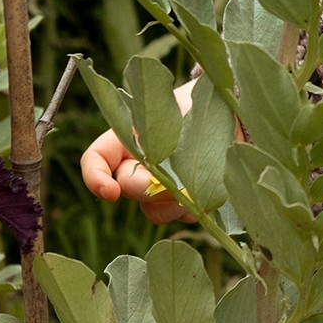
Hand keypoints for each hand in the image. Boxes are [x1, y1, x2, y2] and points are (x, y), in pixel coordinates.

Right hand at [79, 79, 199, 224]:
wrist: (228, 117)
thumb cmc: (199, 106)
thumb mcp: (180, 114)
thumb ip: (166, 140)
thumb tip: (166, 179)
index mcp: (127, 138)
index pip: (96, 159)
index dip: (95, 178)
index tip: (112, 193)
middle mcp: (138, 166)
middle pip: (128, 189)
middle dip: (151, 190)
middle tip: (177, 187)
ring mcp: (159, 187)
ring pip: (153, 210)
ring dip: (173, 206)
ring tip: (198, 191)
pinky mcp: (183, 200)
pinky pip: (180, 215)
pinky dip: (193, 208)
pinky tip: (210, 195)